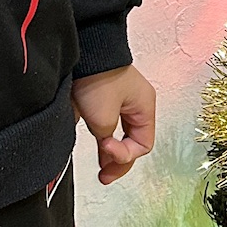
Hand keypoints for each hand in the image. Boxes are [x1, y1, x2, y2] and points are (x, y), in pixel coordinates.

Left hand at [71, 63, 155, 184]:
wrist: (82, 51)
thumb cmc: (98, 77)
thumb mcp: (103, 117)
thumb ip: (106, 139)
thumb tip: (104, 149)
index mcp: (144, 107)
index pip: (143, 145)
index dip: (125, 154)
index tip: (105, 149)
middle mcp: (135, 105)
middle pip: (133, 142)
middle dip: (118, 160)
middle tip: (104, 176)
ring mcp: (119, 101)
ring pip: (119, 135)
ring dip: (109, 152)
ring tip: (100, 168)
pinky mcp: (103, 98)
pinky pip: (107, 125)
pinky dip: (100, 138)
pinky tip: (92, 147)